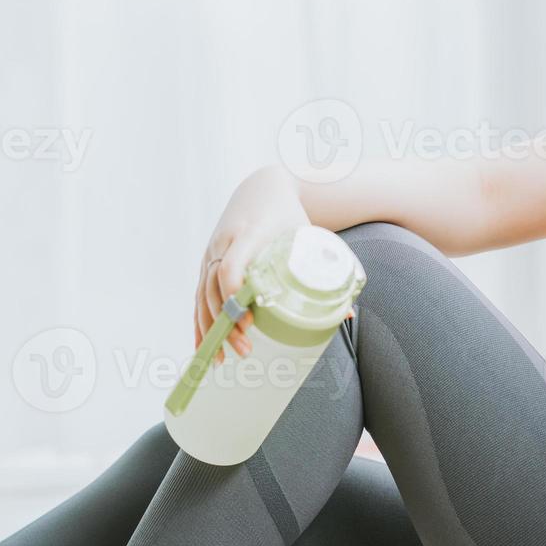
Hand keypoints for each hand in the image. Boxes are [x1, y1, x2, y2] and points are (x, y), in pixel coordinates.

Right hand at [194, 167, 311, 364]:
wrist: (263, 188)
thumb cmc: (289, 215)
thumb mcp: (307, 236)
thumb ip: (324, 271)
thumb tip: (347, 314)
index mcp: (247, 234)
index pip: (230, 266)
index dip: (236, 295)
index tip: (250, 320)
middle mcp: (223, 243)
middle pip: (214, 288)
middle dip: (227, 322)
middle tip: (246, 347)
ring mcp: (211, 252)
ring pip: (202, 295)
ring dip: (211, 329)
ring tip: (225, 357)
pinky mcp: (206, 262)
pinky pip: (197, 296)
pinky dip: (199, 322)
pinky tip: (203, 346)